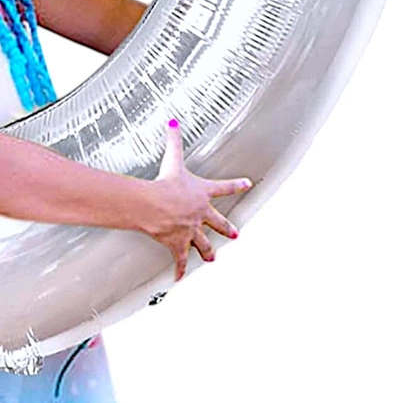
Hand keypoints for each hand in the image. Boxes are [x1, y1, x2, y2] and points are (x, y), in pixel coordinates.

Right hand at [141, 120, 252, 281]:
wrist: (156, 205)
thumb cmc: (165, 184)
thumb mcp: (173, 160)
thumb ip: (174, 141)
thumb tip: (172, 123)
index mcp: (202, 193)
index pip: (224, 188)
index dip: (236, 185)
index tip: (247, 184)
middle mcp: (201, 214)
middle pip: (218, 223)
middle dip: (227, 228)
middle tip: (236, 234)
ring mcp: (191, 231)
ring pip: (203, 244)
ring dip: (208, 251)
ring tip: (212, 258)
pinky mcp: (178, 244)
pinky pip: (179, 260)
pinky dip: (179, 270)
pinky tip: (179, 279)